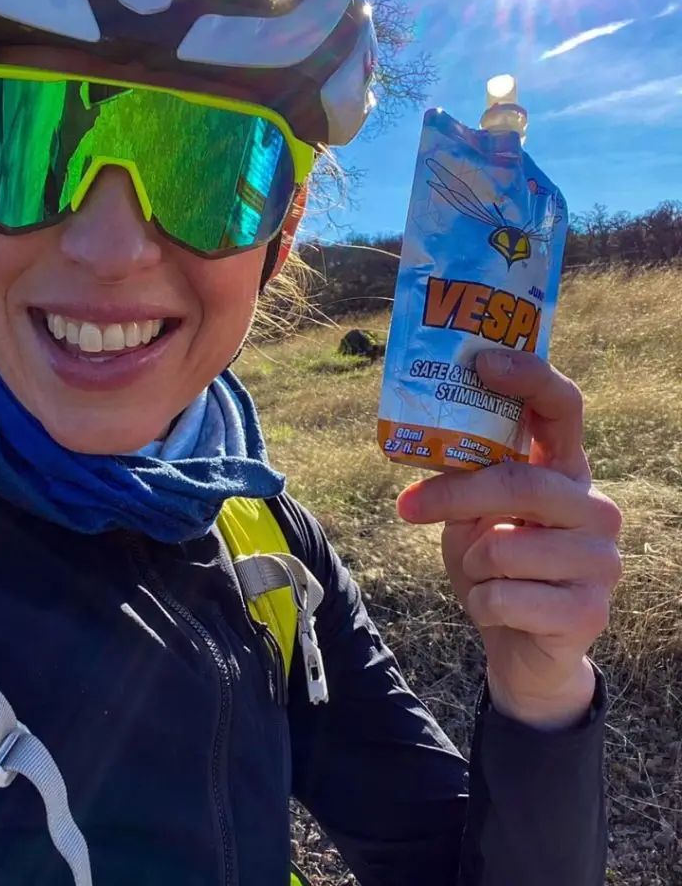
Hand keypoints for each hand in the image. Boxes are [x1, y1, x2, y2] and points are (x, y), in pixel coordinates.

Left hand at [395, 349, 622, 729]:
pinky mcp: (590, 610)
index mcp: (565, 472)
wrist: (525, 648)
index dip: (528, 378)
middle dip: (453, 496)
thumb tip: (415, 442)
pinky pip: (502, 597)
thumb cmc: (496, 568)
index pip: (562, 408)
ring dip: (471, 567)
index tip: (484, 362)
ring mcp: (601, 561)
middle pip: (518, 482)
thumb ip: (464, 478)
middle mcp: (594, 508)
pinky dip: (481, 605)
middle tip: (410, 507)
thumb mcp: (472, 516)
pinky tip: (500, 610)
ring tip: (488, 577)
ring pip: (501, 548)